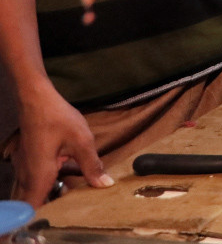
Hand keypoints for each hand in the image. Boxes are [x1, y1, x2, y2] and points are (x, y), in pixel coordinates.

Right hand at [12, 83, 112, 206]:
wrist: (36, 98)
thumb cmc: (57, 117)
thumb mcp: (81, 141)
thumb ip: (92, 165)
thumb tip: (104, 185)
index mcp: (38, 175)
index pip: (35, 208)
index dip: (48, 215)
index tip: (68, 212)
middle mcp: (27, 176)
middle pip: (37, 201)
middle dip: (56, 204)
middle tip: (79, 199)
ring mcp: (26, 168)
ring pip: (37, 190)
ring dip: (55, 190)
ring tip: (78, 185)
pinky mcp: (29, 161)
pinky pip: (38, 178)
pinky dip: (52, 179)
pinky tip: (69, 169)